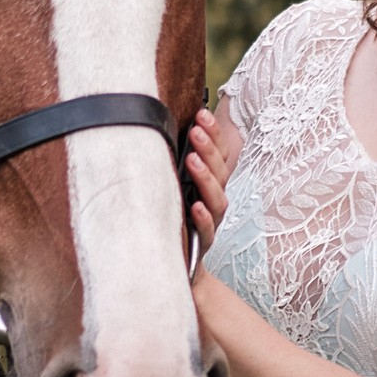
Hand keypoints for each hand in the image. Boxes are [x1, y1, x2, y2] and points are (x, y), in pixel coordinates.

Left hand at [186, 106, 237, 265]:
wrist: (175, 263)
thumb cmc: (174, 217)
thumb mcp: (174, 185)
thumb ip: (174, 162)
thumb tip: (155, 128)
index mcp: (211, 183)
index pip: (220, 154)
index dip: (215, 134)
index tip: (202, 113)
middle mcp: (214, 200)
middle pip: (222, 172)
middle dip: (210, 148)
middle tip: (196, 130)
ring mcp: (211, 221)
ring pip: (218, 198)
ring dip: (207, 177)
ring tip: (193, 160)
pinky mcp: (203, 243)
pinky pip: (207, 230)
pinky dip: (203, 217)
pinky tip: (194, 206)